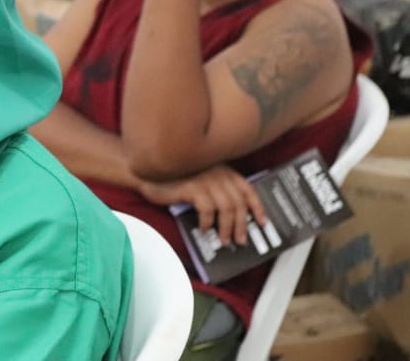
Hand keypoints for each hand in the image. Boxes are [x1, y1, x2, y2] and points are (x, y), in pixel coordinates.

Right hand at [139, 164, 267, 247]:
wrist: (147, 172)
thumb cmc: (173, 177)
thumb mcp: (200, 178)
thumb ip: (215, 188)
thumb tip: (232, 214)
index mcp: (223, 170)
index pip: (247, 189)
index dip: (257, 206)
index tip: (262, 222)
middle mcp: (217, 173)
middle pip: (238, 203)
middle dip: (241, 225)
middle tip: (240, 240)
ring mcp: (204, 179)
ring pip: (226, 209)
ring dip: (226, 228)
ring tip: (222, 240)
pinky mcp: (191, 188)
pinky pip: (206, 210)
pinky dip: (207, 222)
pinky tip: (202, 228)